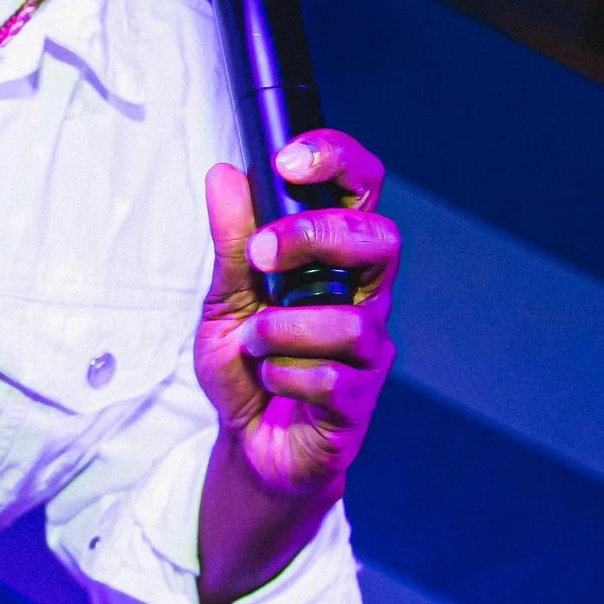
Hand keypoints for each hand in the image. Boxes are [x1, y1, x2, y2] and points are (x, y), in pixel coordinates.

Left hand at [194, 131, 398, 499]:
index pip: (361, 191)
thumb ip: (230, 242)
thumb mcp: (223, 297)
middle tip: (263, 258)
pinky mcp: (360, 400)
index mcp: (335, 259)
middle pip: (380, 241)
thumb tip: (225, 175)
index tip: (289, 160)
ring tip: (255, 345)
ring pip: (351, 321)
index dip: (338, 161)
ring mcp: (368, 349)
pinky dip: (286, 376)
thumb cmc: (248, 363)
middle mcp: (364, 296)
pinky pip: (332, 378)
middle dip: (318, 238)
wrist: (250, 443)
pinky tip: (271, 381)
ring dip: (283, 330)